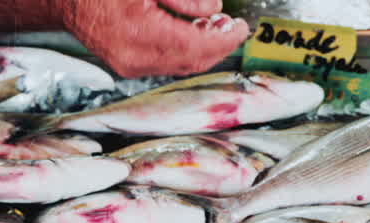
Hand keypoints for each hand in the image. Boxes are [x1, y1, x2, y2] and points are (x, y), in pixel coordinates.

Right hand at [58, 0, 249, 77]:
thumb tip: (213, 9)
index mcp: (140, 33)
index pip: (196, 45)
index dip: (224, 39)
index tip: (241, 28)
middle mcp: (134, 58)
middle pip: (192, 62)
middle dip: (218, 47)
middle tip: (234, 28)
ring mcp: (130, 66)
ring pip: (181, 66)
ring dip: (203, 51)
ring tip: (216, 29)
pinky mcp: (128, 66)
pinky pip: (167, 65)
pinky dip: (185, 52)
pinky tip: (193, 34)